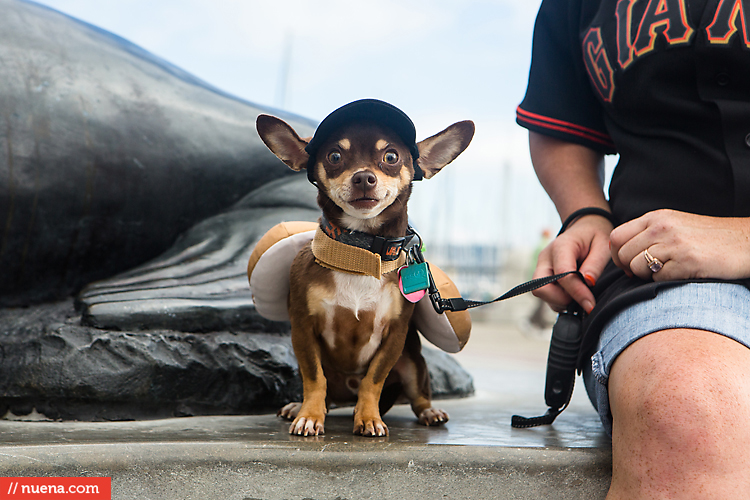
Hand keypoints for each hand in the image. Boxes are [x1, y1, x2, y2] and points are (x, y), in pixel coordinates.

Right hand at [532, 214, 612, 313]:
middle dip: (560, 300)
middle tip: (582, 300)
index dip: (577, 293)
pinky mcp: (543, 276)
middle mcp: (545, 258)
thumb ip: (595, 264)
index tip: (591, 305)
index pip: (563, 275)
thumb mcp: (603, 245)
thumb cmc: (595, 236)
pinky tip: (575, 294)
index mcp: (561, 246)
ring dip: (561, 301)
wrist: (585, 228)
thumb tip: (588, 283)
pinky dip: (560, 300)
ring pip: (542, 294)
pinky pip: (546, 295)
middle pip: (540, 287)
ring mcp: (542, 267)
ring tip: (581, 294)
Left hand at [610, 209, 749, 280]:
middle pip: (622, 254)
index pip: (616, 237)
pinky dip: (665, 280)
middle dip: (629, 268)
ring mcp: (674, 243)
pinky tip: (681, 273)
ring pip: (636, 267)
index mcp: (656, 217)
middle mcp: (661, 227)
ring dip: (646, 275)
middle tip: (646, 272)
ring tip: (667, 270)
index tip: (628, 264)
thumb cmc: (708, 239)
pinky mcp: (686, 261)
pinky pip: (657, 278)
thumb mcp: (674, 226)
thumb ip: (648, 234)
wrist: (746, 242)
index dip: (617, 255)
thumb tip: (620, 254)